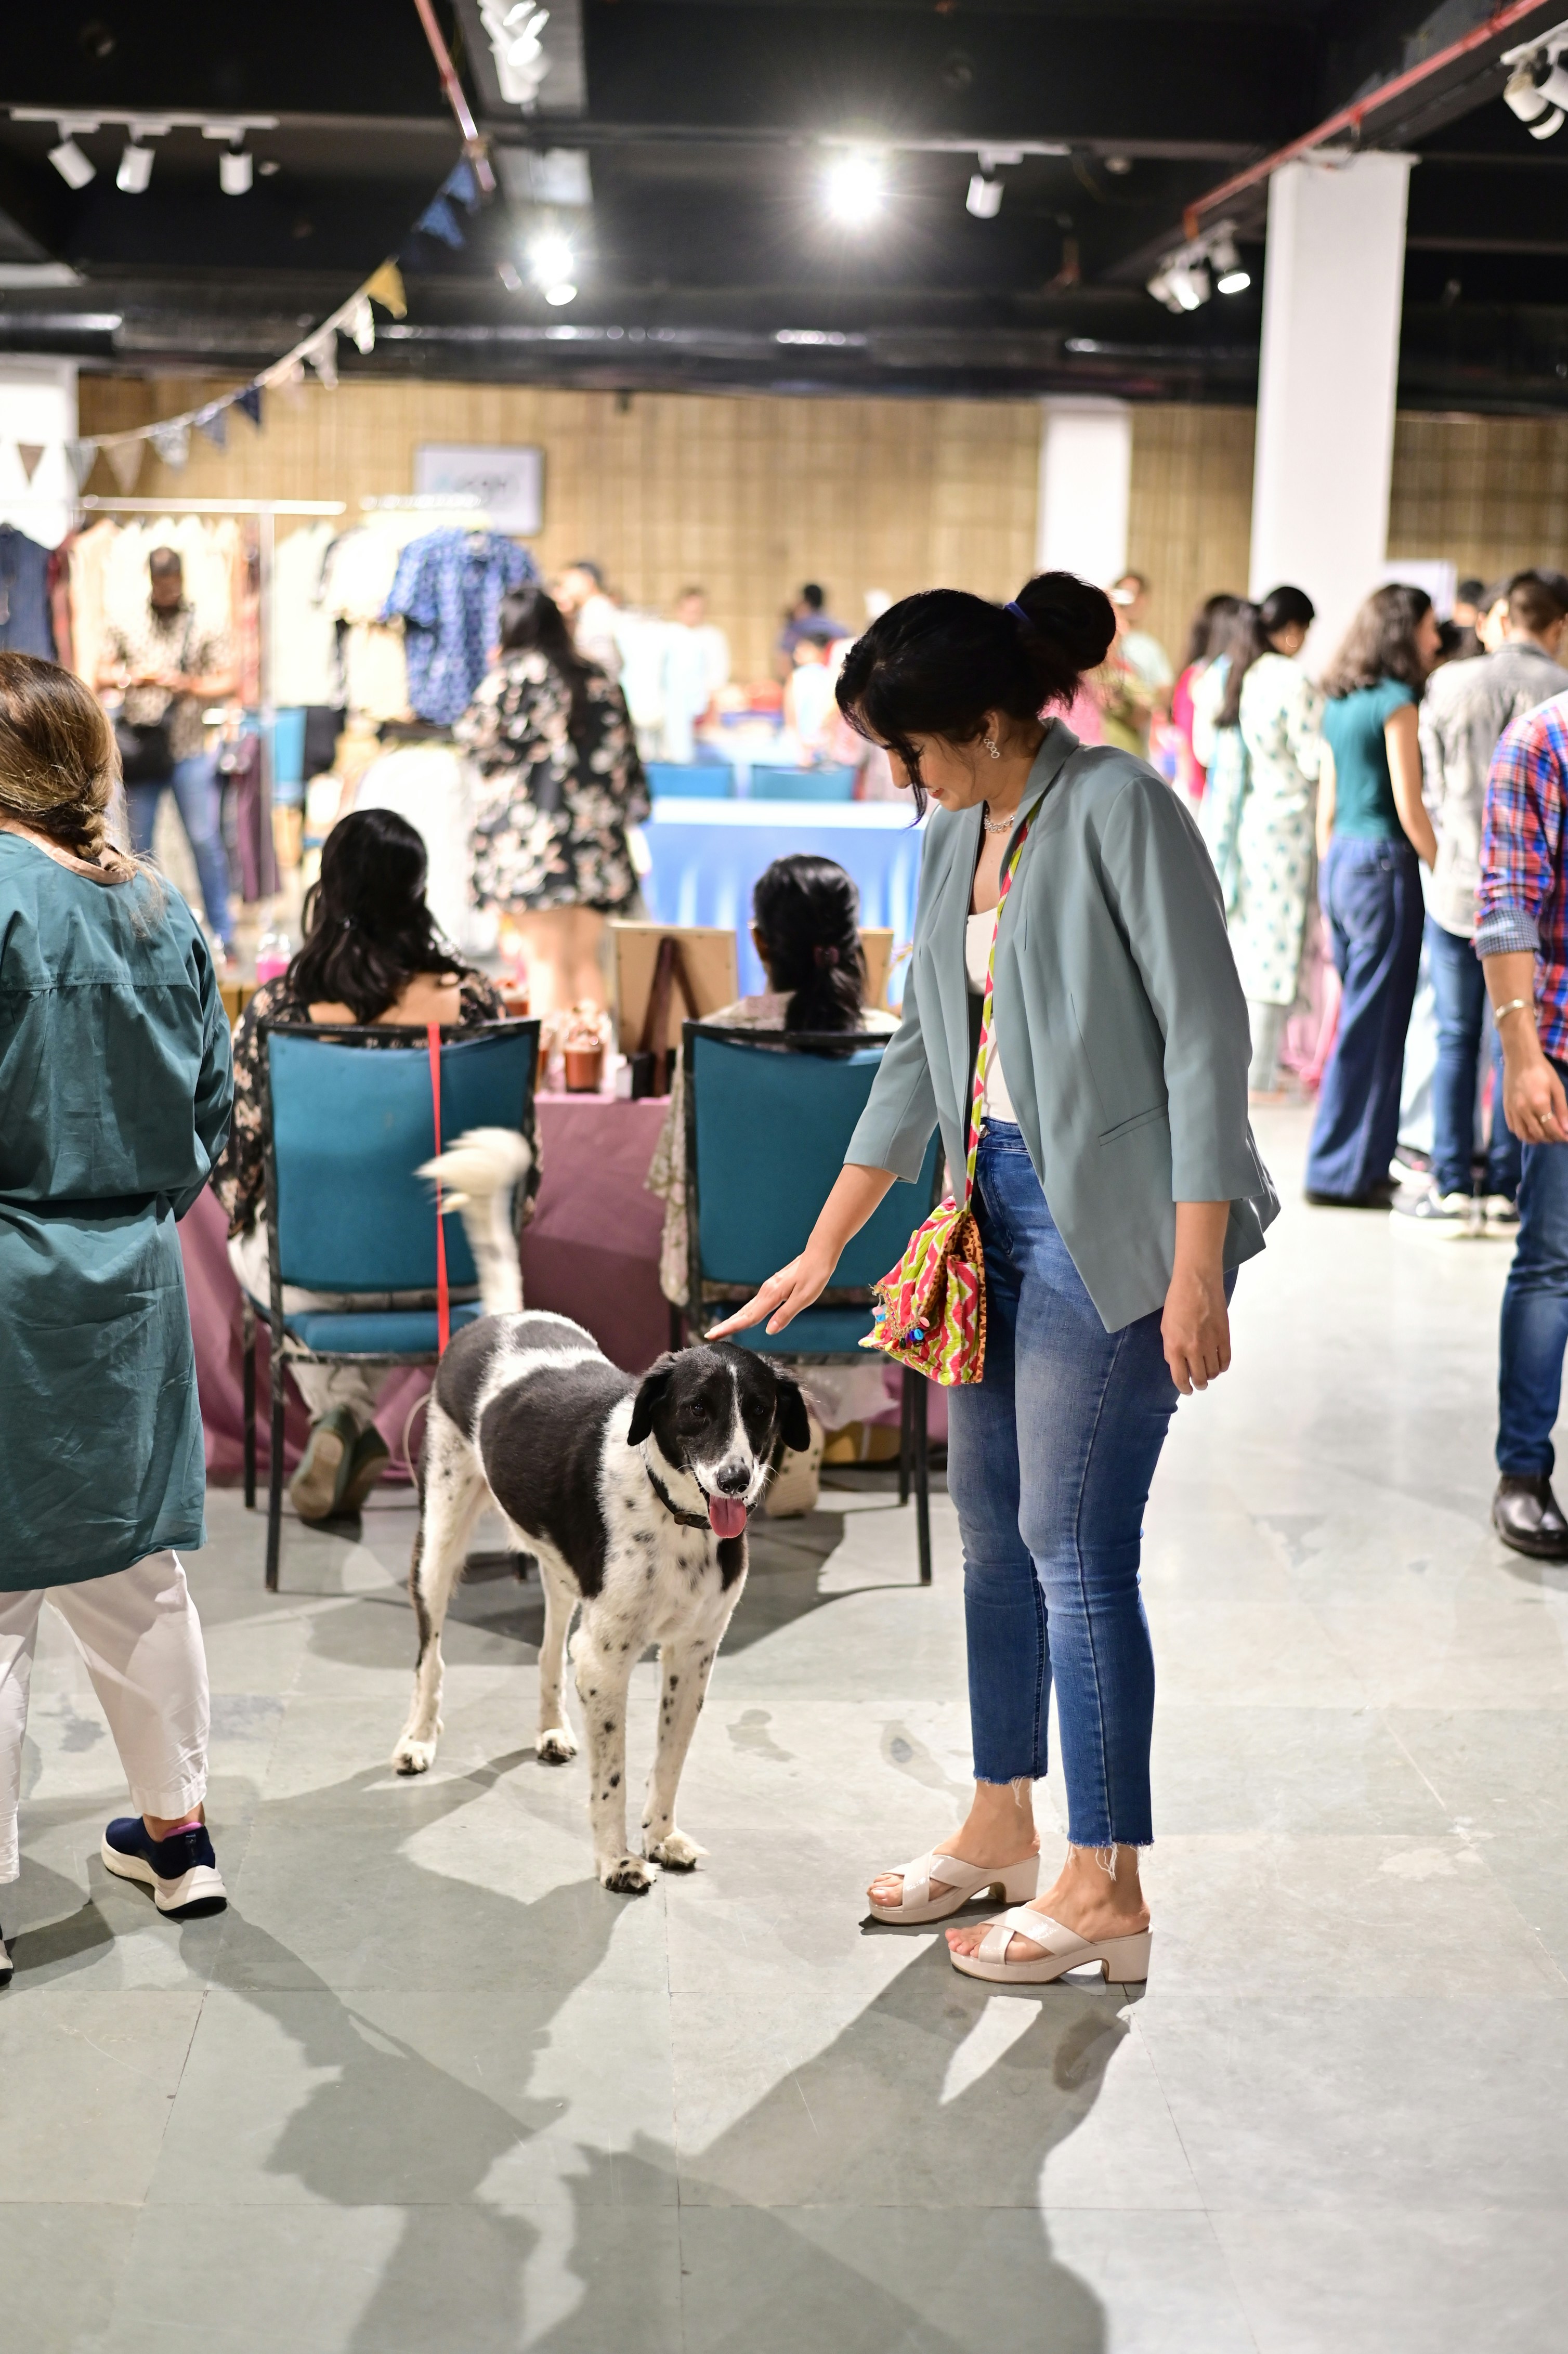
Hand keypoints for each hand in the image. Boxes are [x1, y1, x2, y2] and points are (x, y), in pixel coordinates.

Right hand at [704, 1246, 833, 1339]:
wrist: (819, 1254)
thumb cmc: (815, 1275)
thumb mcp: (804, 1298)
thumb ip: (785, 1314)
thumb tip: (769, 1330)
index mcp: (771, 1295)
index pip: (747, 1317)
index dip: (730, 1327)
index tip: (713, 1334)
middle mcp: (766, 1291)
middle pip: (742, 1313)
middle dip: (726, 1325)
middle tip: (709, 1335)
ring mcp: (769, 1288)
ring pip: (747, 1308)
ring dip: (734, 1320)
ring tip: (722, 1330)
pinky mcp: (773, 1287)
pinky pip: (755, 1303)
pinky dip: (745, 1313)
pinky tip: (744, 1317)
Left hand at [1162, 1260, 1229, 1395]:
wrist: (1197, 1283)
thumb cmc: (1177, 1301)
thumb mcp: (1165, 1327)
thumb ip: (1171, 1349)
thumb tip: (1177, 1364)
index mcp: (1174, 1347)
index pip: (1180, 1378)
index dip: (1184, 1388)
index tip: (1187, 1389)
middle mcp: (1193, 1349)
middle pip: (1200, 1378)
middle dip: (1199, 1384)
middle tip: (1198, 1383)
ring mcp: (1211, 1344)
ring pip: (1214, 1372)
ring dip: (1211, 1375)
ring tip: (1208, 1372)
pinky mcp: (1225, 1337)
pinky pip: (1226, 1360)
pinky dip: (1222, 1366)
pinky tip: (1219, 1364)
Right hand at [1503, 1042, 1567, 1144]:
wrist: (1520, 1059)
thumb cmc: (1542, 1070)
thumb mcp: (1557, 1087)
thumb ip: (1562, 1109)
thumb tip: (1566, 1128)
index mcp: (1539, 1103)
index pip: (1551, 1128)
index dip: (1561, 1136)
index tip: (1566, 1138)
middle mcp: (1524, 1110)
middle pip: (1538, 1134)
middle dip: (1551, 1139)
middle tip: (1558, 1137)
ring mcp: (1513, 1110)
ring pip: (1523, 1135)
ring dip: (1536, 1139)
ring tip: (1544, 1136)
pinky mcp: (1506, 1108)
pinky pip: (1513, 1127)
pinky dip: (1522, 1133)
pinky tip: (1530, 1130)